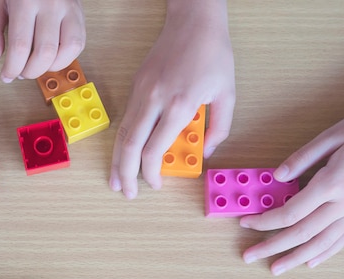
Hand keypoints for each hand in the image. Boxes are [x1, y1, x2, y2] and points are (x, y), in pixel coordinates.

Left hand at [0, 0, 85, 81]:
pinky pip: (78, 45)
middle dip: (31, 72)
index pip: (20, 45)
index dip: (13, 68)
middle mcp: (50, 4)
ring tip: (36, 66)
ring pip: (66, 51)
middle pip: (44, 53)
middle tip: (21, 73)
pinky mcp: (79, 15)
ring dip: (49, 68)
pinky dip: (64, 59)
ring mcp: (68, 9)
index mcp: (25, 0)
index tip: (7, 76)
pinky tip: (51, 58)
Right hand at [109, 0, 235, 198]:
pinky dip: (121, 141)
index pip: (154, 148)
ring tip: (115, 180)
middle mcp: (154, 98)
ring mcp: (141, 91)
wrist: (193, 20)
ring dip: (116, 160)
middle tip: (127, 192)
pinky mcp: (135, 85)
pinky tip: (121, 154)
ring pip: (121, 133)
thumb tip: (204, 152)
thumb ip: (219, 128)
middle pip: (129, 145)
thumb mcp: (228, 94)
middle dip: (125, 173)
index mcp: (179, 103)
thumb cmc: (213, 54)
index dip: (151, 172)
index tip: (155, 184)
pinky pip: (125, 120)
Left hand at [241, 95, 343, 274]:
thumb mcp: (330, 136)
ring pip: (322, 243)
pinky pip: (342, 239)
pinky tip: (311, 262)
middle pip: (301, 233)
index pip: (290, 212)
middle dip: (272, 247)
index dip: (264, 221)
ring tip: (276, 269)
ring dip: (296, 258)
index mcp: (332, 183)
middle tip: (250, 256)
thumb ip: (300, 158)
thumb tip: (277, 177)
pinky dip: (325, 253)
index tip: (246, 223)